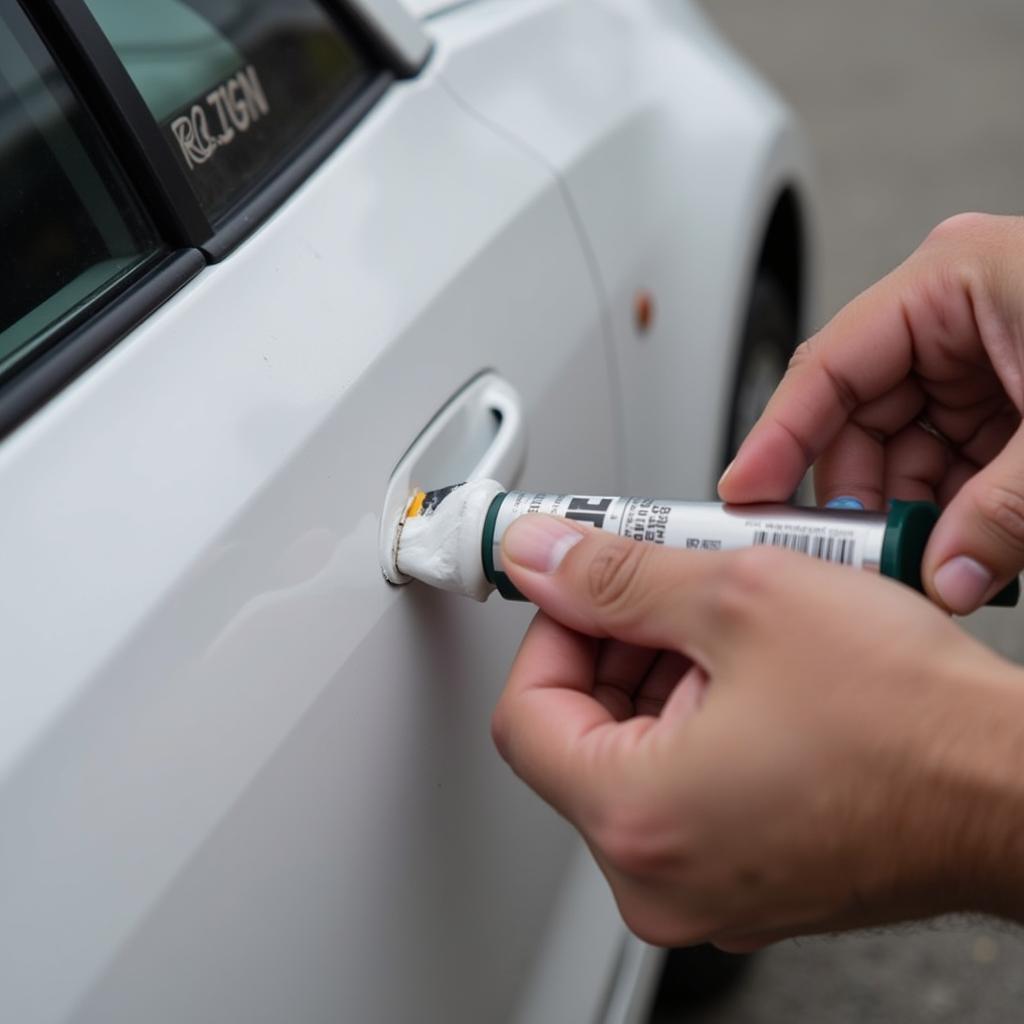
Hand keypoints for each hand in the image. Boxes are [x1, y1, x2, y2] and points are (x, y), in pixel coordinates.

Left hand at [492, 515, 1023, 947]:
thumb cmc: (913, 717)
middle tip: (667, 588)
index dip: (553, 631)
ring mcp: (707, 887)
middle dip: (617, 647)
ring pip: (636, 758)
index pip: (525, 713)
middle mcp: (661, 878)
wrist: (1018, 789)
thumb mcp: (740, 599)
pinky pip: (687, 787)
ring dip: (664, 677)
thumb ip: (615, 576)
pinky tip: (754, 672)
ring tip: (729, 625)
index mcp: (639, 820)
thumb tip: (539, 558)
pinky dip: (702, 720)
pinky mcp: (749, 878)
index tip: (585, 589)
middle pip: (580, 735)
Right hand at [719, 213, 1023, 613]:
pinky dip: (957, 507)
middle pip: (862, 414)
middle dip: (862, 495)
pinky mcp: (1012, 390)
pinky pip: (955, 456)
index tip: (746, 498)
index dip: (777, 438)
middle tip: (856, 561)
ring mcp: (985, 351)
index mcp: (953, 281)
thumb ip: (1002, 516)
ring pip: (908, 445)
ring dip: (914, 512)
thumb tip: (946, 580)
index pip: (828, 366)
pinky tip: (966, 549)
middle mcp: (958, 311)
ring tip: (927, 566)